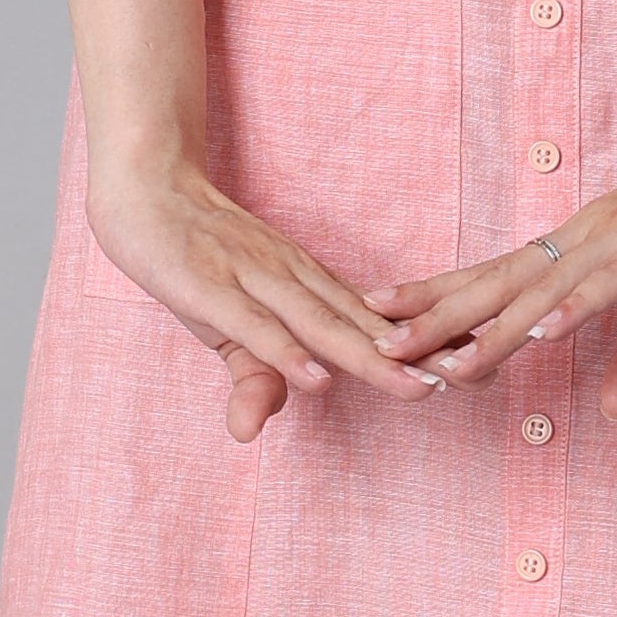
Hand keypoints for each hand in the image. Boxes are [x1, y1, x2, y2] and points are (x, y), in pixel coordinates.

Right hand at [85, 149, 451, 449]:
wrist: (143, 186)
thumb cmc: (190, 256)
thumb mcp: (223, 327)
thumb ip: (251, 376)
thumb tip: (259, 430)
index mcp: (305, 283)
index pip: (371, 321)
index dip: (421, 347)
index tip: (473, 369)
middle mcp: (291, 278)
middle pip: (362, 325)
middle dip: (417, 357)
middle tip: (471, 380)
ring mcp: (252, 280)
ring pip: (321, 325)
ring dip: (370, 358)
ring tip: (416, 388)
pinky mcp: (210, 287)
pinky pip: (256, 326)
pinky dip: (288, 352)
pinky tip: (318, 377)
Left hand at [375, 110, 616, 421]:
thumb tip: (614, 413)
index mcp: (581, 250)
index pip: (498, 279)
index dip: (442, 301)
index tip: (384, 322)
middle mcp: (585, 240)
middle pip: (501, 284)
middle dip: (440, 318)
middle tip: (379, 345)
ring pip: (545, 290)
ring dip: (496, 328)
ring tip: (448, 361)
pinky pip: (611, 280)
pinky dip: (576, 307)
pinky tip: (543, 332)